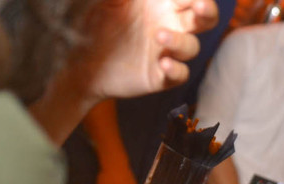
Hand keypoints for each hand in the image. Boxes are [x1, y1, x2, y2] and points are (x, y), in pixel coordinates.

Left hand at [74, 0, 219, 100]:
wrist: (77, 58)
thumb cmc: (91, 19)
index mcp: (161, 1)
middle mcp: (169, 24)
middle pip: (204, 17)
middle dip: (207, 10)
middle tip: (199, 5)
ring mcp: (167, 51)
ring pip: (192, 46)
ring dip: (180, 41)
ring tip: (158, 35)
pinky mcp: (160, 76)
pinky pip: (179, 74)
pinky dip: (176, 69)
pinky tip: (163, 63)